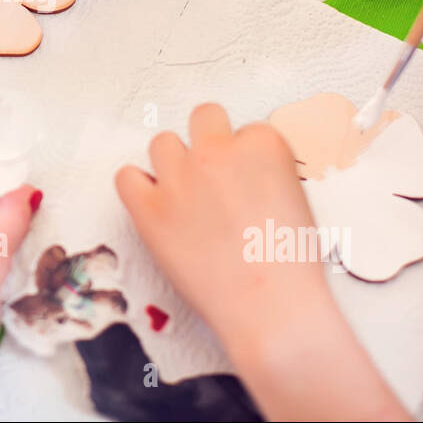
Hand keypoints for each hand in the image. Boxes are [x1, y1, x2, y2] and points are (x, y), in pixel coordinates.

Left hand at [118, 104, 411, 420]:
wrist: (270, 305)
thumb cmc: (290, 262)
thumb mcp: (296, 199)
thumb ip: (266, 172)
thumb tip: (242, 173)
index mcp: (262, 145)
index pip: (246, 131)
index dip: (245, 159)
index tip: (245, 182)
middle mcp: (218, 151)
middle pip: (203, 116)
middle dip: (207, 140)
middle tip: (211, 175)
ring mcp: (180, 177)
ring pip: (162, 142)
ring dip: (171, 163)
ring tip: (184, 195)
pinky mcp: (148, 207)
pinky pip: (126, 176)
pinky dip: (136, 187)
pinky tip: (152, 204)